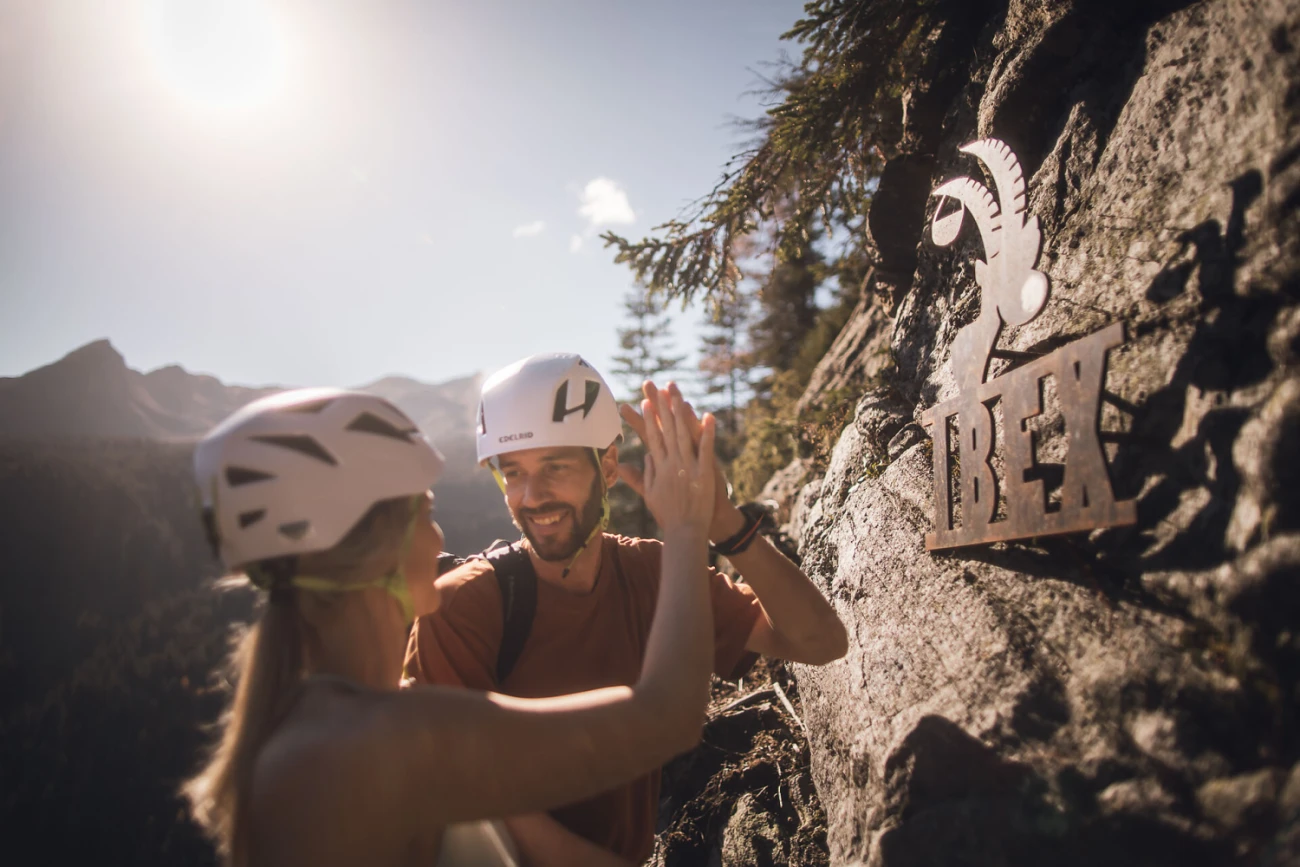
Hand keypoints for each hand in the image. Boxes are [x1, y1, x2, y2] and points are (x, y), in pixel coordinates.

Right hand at [619, 381, 742, 540]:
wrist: (685, 532)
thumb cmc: (668, 516)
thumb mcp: (651, 496)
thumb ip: (646, 474)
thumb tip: (644, 456)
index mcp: (658, 468)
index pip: (652, 438)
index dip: (649, 419)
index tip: (645, 402)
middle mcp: (671, 464)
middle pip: (667, 430)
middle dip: (662, 407)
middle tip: (658, 388)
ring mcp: (688, 467)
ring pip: (684, 434)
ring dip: (681, 412)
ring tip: (678, 394)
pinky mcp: (704, 472)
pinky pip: (706, 448)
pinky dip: (707, 432)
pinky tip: (708, 415)